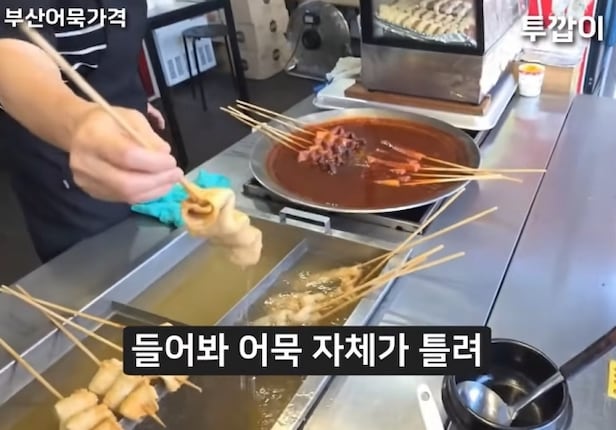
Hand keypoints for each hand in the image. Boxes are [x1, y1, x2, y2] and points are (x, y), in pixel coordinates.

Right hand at [68, 105, 183, 203]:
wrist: (78, 131)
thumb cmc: (108, 121)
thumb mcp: (131, 117)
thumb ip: (149, 137)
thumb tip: (165, 155)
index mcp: (93, 137)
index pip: (127, 156)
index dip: (154, 162)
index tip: (172, 161)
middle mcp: (86, 162)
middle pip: (127, 183)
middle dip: (158, 181)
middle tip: (177, 174)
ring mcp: (87, 181)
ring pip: (127, 195)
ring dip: (155, 190)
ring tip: (171, 181)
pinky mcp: (92, 192)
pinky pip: (124, 199)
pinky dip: (145, 194)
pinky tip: (157, 185)